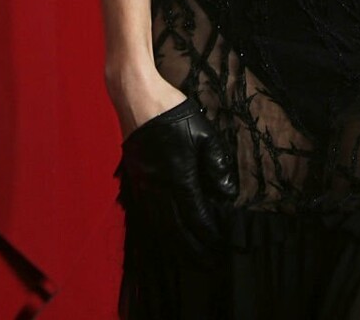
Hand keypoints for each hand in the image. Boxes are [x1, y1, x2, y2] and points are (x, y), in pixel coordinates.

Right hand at [115, 96, 238, 264]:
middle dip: (192, 249)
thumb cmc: (172, 111)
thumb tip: (227, 194)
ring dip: (173, 245)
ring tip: (187, 258)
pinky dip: (155, 230)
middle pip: (175, 229)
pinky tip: (163, 237)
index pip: (195, 215)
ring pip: (158, 225)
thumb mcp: (204, 132)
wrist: (136, 96)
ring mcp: (142, 184)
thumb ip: (217, 164)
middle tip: (206, 264)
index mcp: (178, 176)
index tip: (220, 246)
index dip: (208, 234)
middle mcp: (157, 186)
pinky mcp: (133, 179)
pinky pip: (144, 214)